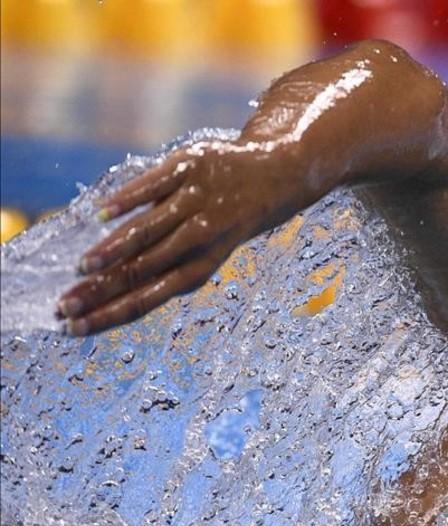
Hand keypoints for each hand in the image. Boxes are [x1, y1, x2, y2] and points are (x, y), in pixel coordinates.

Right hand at [57, 140, 305, 335]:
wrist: (278, 175)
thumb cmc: (227, 220)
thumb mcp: (203, 250)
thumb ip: (158, 264)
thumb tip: (102, 285)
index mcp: (199, 266)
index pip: (147, 299)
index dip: (110, 315)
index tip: (73, 329)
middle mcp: (200, 237)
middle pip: (141, 271)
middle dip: (100, 291)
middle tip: (62, 306)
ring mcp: (196, 202)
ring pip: (150, 231)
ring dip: (114, 250)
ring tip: (83, 267)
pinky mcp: (190, 168)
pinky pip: (156, 185)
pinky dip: (130, 199)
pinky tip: (102, 214)